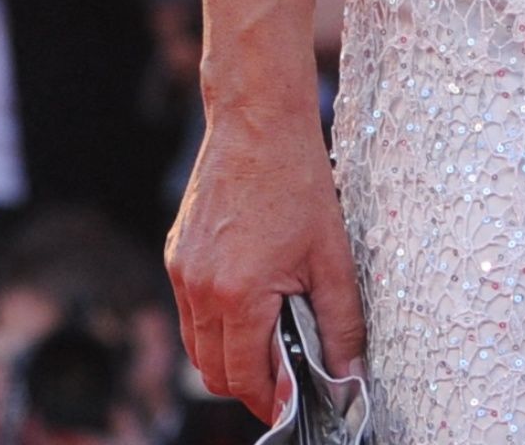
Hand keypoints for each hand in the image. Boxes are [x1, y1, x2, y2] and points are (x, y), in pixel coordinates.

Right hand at [167, 98, 361, 421]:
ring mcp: (181, 271)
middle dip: (249, 385)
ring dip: (229, 356)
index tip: (296, 402)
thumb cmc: (298, 182)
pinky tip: (251, 302)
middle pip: (213, 372)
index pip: (245, 378)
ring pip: (197, 346)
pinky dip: (215, 323)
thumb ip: (341, 325)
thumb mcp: (332, 258)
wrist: (257, 122)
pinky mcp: (176, 254)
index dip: (272, 399)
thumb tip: (348, 376)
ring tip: (271, 340)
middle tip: (287, 377)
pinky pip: (190, 312)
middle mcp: (198, 288)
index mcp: (237, 294)